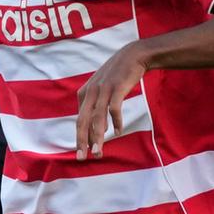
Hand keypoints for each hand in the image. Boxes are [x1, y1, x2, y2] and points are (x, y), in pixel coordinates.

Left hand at [75, 42, 150, 158]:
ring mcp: (103, 90)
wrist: (133, 55)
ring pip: (97, 119)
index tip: (83, 152)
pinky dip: (116, 122)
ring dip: (97, 137)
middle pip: (83, 122)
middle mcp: (90, 93)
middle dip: (82, 142)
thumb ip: (95, 105)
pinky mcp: (117, 88)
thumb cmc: (117, 75)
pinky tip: (118, 132)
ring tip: (99, 151)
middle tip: (82, 157)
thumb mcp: (100, 89)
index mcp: (83, 94)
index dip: (80, 138)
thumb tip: (97, 128)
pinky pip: (114, 109)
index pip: (80, 121)